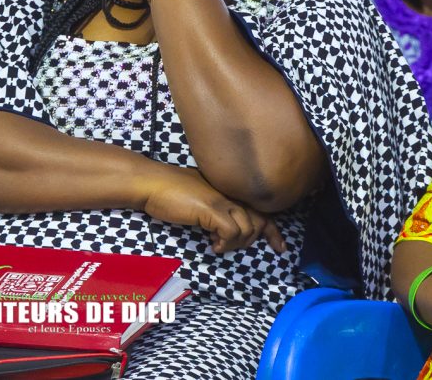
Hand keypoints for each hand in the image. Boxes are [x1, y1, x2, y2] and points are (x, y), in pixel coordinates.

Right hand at [141, 167, 285, 253]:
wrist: (151, 182)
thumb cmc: (168, 191)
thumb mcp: (199, 198)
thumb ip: (215, 208)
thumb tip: (223, 229)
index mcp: (228, 190)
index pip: (260, 210)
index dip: (273, 231)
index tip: (280, 248)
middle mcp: (230, 193)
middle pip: (260, 221)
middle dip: (253, 241)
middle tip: (230, 248)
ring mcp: (222, 200)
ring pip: (248, 229)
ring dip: (235, 245)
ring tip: (217, 245)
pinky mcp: (211, 209)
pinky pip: (232, 232)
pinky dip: (225, 244)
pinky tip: (212, 244)